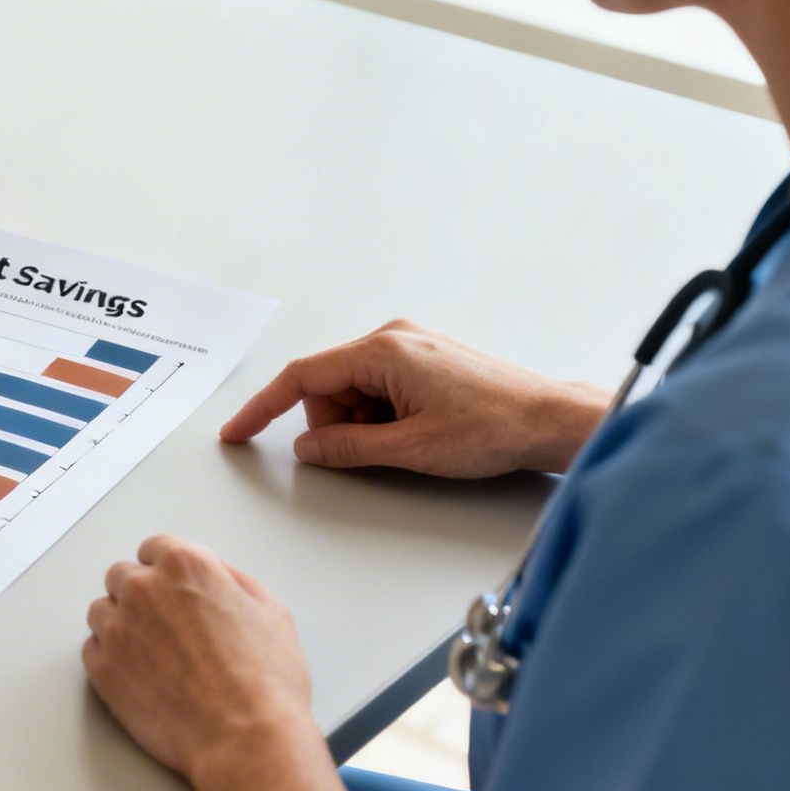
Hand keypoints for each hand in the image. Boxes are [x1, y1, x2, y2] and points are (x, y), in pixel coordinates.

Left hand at [83, 536, 315, 780]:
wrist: (246, 740)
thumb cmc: (265, 684)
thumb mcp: (272, 613)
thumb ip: (235, 582)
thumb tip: (217, 575)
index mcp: (185, 567)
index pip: (155, 548)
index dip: (165, 570)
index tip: (168, 586)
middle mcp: (143, 589)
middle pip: (122, 577)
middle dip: (140, 595)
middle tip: (164, 625)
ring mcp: (118, 629)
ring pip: (101, 611)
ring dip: (120, 624)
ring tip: (152, 654)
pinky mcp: (102, 670)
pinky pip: (92, 650)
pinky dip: (109, 658)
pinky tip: (138, 675)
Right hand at [219, 319, 609, 477]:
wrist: (551, 419)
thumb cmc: (493, 428)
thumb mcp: (410, 450)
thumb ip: (347, 448)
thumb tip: (307, 449)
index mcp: (383, 351)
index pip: (303, 377)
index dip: (264, 407)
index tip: (238, 431)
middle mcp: (393, 338)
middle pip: (329, 387)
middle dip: (337, 425)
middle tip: (378, 452)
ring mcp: (411, 346)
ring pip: (355, 392)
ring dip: (366, 424)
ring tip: (412, 442)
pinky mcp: (426, 359)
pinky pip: (381, 389)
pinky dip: (385, 416)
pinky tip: (420, 432)